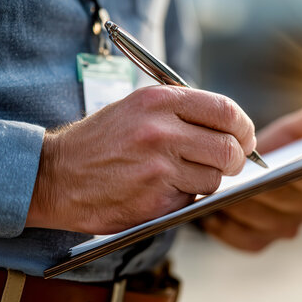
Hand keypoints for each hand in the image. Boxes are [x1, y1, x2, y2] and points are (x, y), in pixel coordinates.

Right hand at [26, 85, 255, 234]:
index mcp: (160, 101)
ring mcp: (158, 168)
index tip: (245, 137)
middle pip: (229, 148)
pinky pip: (192, 199)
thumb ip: (183, 111)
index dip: (244, 127)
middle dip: (236, 159)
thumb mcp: (138, 107)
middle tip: (229, 162)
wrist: (55, 175)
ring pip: (214, 178)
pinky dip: (186, 196)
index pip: (226, 111)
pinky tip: (162, 188)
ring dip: (208, 180)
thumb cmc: (102, 140)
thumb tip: (230, 126)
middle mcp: (161, 131)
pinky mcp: (155, 199)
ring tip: (183, 174)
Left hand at [201, 100, 301, 251]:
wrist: (239, 174)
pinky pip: (250, 242)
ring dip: (246, 208)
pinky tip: (216, 215)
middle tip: (243, 178)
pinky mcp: (262, 242)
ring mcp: (288, 228)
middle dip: (266, 191)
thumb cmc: (270, 151)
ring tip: (224, 194)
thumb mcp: (293, 130)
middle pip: (292, 204)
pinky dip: (231, 230)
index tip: (282, 166)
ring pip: (269, 223)